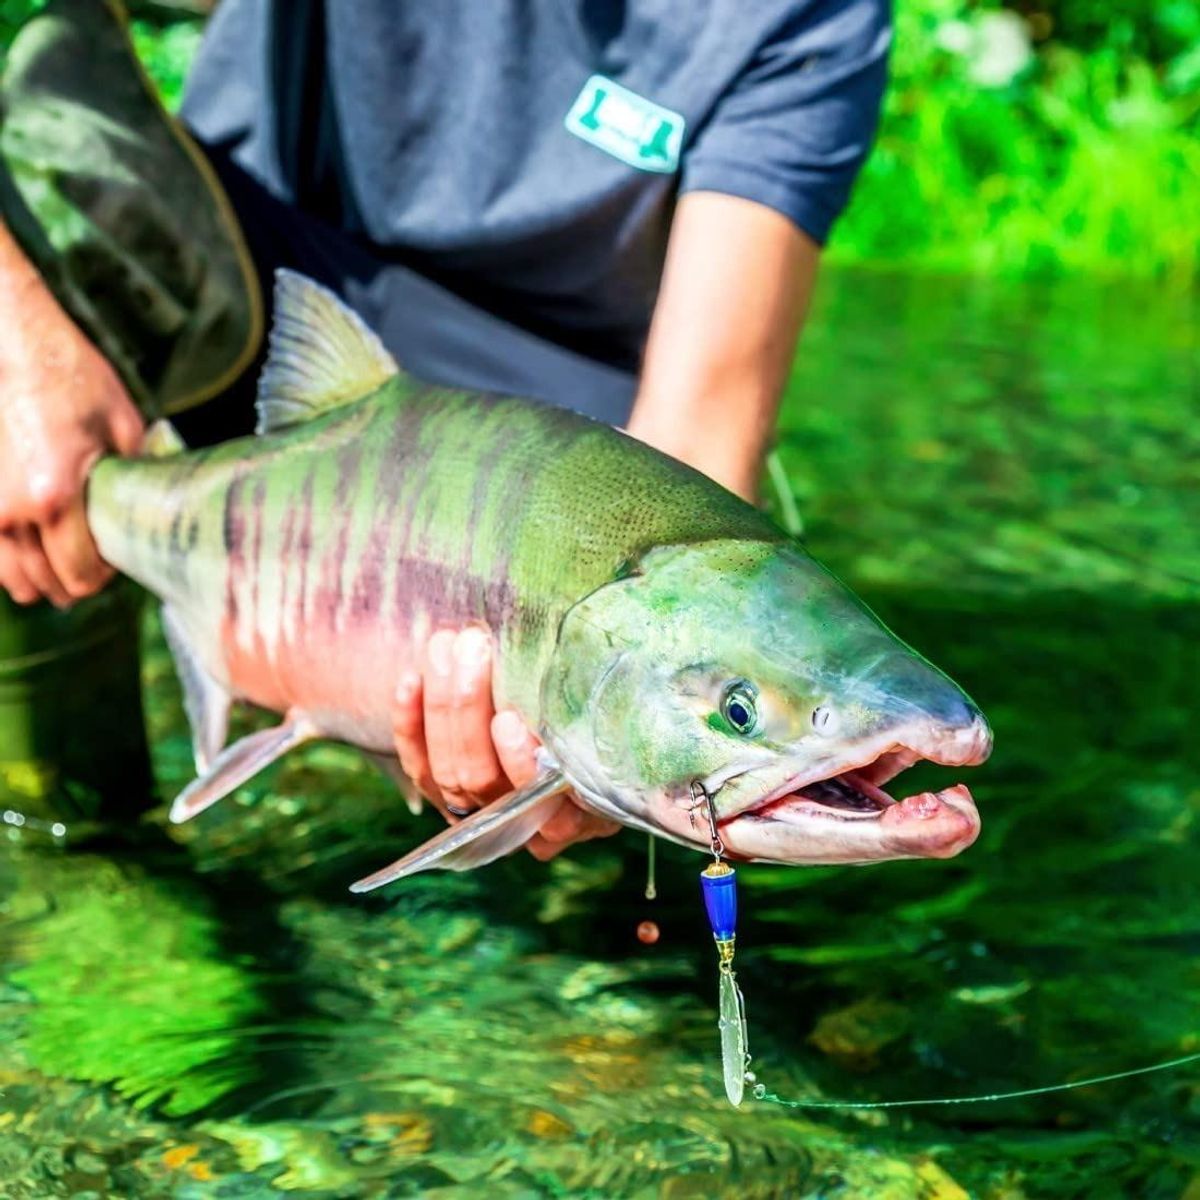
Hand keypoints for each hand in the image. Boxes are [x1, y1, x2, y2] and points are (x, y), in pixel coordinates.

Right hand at [0, 247, 143, 606]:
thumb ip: (134, 484)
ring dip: (44, 576)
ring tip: (67, 552)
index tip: (116, 560)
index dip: (104, 577)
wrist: (12, 343)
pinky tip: (37, 542)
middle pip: (48, 586)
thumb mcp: (125, 429)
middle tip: (96, 557)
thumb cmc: (72, 379)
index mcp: (57, 497)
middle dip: (77, 581)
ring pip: (14, 580)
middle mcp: (13, 512)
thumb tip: (149, 523)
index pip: (82, 577)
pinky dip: (15, 561)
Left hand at [390, 626, 618, 860]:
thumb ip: (593, 712)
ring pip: (447, 773)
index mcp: (572, 810)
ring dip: (440, 705)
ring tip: (447, 647)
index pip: (538, 800)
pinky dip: (409, 724)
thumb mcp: (610, 725)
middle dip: (467, 710)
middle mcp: (523, 822)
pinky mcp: (443, 795)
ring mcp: (479, 813)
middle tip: (472, 647)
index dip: (519, 764)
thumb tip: (587, 665)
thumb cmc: (596, 722)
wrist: (570, 737)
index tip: (508, 721)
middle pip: (482, 778)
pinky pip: (418, 768)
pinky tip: (411, 679)